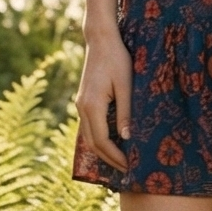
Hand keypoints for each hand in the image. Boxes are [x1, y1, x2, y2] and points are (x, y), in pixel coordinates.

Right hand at [78, 25, 130, 169]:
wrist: (101, 40)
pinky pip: (89, 127)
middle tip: (127, 170)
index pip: (102, 141)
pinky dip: (99, 139)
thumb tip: (127, 138)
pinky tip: (113, 143)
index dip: (115, 156)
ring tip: (121, 161)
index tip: (130, 166)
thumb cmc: (117, 59)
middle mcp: (82, 108)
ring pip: (89, 136)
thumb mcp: (126, 85)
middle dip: (109, 159)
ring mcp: (81, 104)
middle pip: (92, 143)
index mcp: (92, 105)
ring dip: (103, 151)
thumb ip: (125, 112)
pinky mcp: (84, 100)